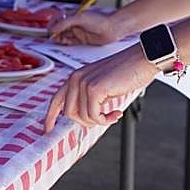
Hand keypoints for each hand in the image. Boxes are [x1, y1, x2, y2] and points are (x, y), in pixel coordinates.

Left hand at [43, 47, 157, 132]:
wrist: (142, 59)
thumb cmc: (126, 72)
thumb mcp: (102, 84)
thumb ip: (90, 96)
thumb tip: (85, 116)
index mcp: (75, 77)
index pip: (56, 99)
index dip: (50, 116)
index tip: (47, 130)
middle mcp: (76, 78)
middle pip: (69, 113)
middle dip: (86, 121)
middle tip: (103, 118)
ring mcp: (84, 83)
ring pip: (83, 116)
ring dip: (99, 120)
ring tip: (113, 113)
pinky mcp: (94, 88)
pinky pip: (93, 115)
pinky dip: (105, 120)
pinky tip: (116, 112)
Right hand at [49, 10, 125, 45]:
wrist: (112, 29)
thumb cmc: (99, 20)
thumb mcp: (80, 18)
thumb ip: (65, 23)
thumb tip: (54, 29)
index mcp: (72, 15)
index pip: (57, 19)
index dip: (52, 24)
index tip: (50, 30)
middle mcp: (73, 23)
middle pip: (58, 28)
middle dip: (54, 32)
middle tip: (52, 37)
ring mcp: (77, 32)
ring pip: (63, 35)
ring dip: (59, 38)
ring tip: (58, 40)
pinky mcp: (80, 40)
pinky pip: (69, 42)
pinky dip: (65, 42)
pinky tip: (64, 42)